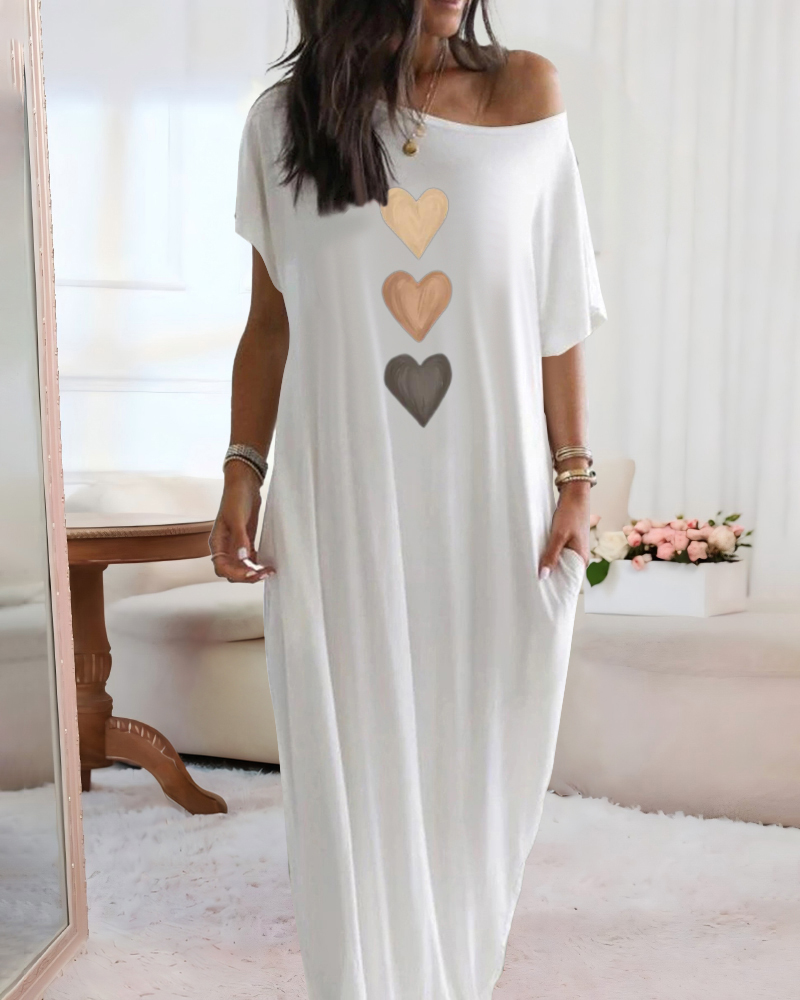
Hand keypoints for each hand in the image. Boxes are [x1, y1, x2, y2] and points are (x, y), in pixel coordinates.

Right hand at [209, 462, 275, 582]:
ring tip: (268, 571)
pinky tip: (267, 565)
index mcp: (217, 543)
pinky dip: (258, 564)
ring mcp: (236, 545)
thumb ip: (239, 538)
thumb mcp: (236, 517)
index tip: (250, 572)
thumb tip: (243, 557)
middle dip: (246, 576)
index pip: (221, 567)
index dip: (235, 573)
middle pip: (232, 571)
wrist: (244, 484)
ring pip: (242, 567)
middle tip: (263, 574)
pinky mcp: (246, 541)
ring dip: (254, 572)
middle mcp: (225, 547)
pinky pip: (250, 559)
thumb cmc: (235, 497)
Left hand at [538, 482, 590, 579]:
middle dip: (550, 576)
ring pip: (559, 562)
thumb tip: (543, 575)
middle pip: (563, 572)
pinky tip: (538, 557)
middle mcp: (579, 556)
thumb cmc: (571, 513)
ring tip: (533, 572)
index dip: (556, 586)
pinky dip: (549, 555)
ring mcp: (573, 549)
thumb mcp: (558, 536)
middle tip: (532, 583)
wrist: (575, 494)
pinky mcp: (567, 542)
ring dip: (548, 565)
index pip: (569, 580)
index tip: (542, 592)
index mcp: (581, 559)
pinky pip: (557, 553)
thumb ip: (551, 555)